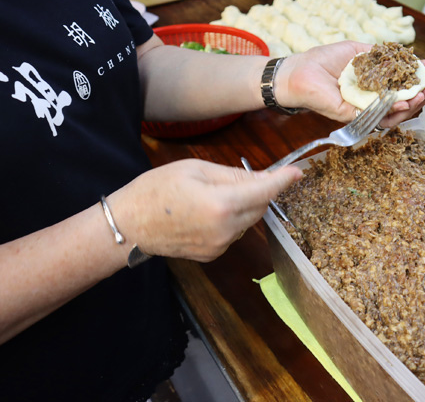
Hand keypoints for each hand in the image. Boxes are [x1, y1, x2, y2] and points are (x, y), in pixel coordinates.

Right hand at [109, 159, 301, 261]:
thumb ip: (233, 175)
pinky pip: (234, 232)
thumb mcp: (195, 169)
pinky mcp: (213, 255)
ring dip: (245, 205)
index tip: (297, 172)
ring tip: (216, 194)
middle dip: (259, 190)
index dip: (283, 180)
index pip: (265, 190)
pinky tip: (207, 212)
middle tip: (242, 177)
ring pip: (248, 220)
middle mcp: (227, 229)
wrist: (127, 226)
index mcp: (222, 204)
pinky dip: (231, 220)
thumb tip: (262, 176)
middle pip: (260, 206)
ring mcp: (220, 246)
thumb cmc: (156, 190)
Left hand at [274, 41, 424, 125]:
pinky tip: (404, 100)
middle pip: (399, 103)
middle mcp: (367, 100)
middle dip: (419, 96)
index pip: (397, 87)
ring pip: (392, 114)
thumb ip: (377, 54)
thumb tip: (400, 54)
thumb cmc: (322, 60)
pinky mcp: (352, 116)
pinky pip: (376, 117)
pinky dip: (392, 110)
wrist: (298, 72)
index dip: (414, 81)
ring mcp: (361, 110)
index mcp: (370, 86)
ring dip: (411, 105)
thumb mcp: (356, 50)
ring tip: (422, 94)